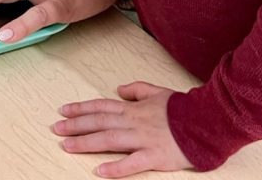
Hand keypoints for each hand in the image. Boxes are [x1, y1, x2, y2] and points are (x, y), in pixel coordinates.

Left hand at [54, 82, 191, 176]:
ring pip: (109, 140)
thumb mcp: (157, 91)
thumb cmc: (182, 109)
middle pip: (99, 122)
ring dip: (86, 142)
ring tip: (67, 146)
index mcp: (134, 108)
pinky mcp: (154, 156)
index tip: (63, 111)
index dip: (81, 108)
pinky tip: (99, 171)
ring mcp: (143, 139)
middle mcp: (134, 122)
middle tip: (56, 129)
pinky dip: (115, 168)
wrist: (205, 121)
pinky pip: (131, 163)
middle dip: (75, 125)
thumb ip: (137, 89)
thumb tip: (118, 89)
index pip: (101, 107)